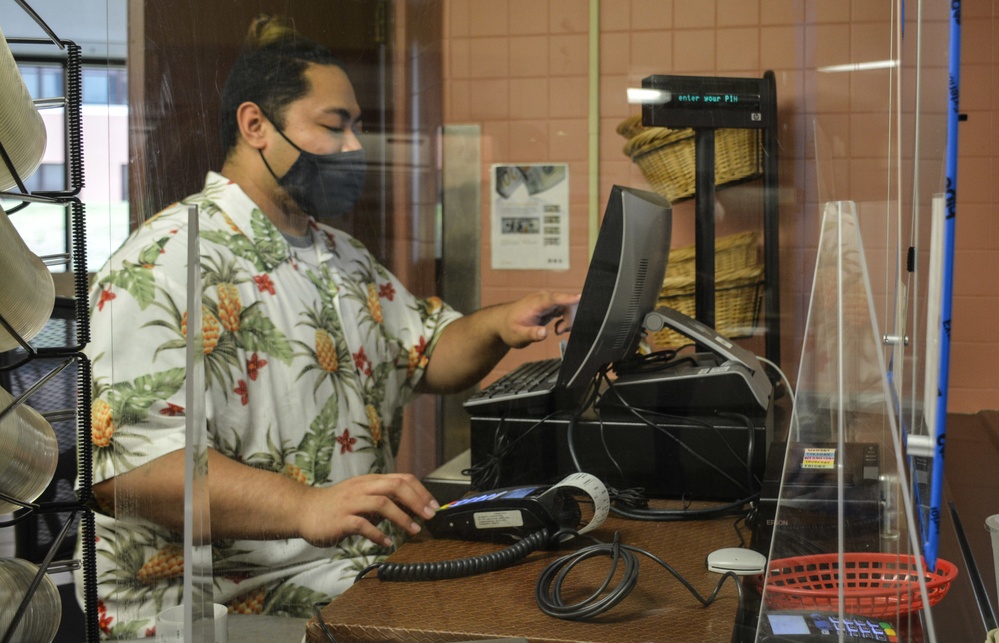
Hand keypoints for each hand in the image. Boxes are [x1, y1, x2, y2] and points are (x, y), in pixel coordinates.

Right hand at [297, 473, 438, 547]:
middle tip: (429, 516)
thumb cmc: (335, 505)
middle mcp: (362, 487)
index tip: (433, 506)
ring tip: (413, 530)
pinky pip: (363, 525)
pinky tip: (387, 543)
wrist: (303, 510)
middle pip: (396, 486)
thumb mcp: (362, 496)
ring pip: (382, 503)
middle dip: (417, 501)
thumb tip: (411, 506)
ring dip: (402, 518)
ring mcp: (351, 502)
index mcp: (370, 481)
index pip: (402, 478)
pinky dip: (378, 535)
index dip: (421, 491)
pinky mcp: (341, 519)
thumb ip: (384, 500)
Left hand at [499, 291, 580, 348]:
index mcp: (535, 304)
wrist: (503, 322)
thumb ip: (531, 334)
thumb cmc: (509, 328)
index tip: (579, 298)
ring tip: (558, 330)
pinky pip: (565, 309)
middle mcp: (543, 299)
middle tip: (559, 331)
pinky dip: (566, 320)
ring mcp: (548, 301)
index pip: (553, 299)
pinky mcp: (550, 305)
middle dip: (569, 319)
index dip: (567, 298)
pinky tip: (558, 328)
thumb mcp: (518, 336)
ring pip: (568, 307)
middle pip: (566, 304)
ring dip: (568, 321)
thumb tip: (544, 333)